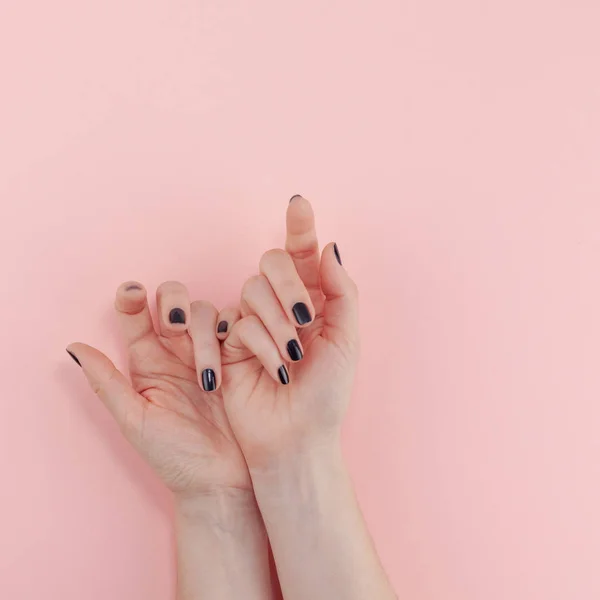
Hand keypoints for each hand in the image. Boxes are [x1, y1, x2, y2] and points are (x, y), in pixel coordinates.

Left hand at [67, 281, 249, 496]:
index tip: (133, 293)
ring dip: (204, 332)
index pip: (135, 316)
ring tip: (209, 379)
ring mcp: (210, 352)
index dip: (132, 297)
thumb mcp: (135, 420)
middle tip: (175, 327)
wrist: (221, 481)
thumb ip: (106, 382)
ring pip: (205, 311)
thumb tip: (73, 346)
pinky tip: (231, 351)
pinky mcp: (238, 356)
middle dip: (174, 303)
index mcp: (147, 362)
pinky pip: (236, 325)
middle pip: (173, 300)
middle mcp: (178, 351)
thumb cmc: (175, 457)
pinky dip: (234, 327)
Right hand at [220, 195, 359, 468]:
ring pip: (252, 290)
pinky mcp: (229, 341)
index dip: (300, 227)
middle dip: (289, 286)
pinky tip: (275, 369)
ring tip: (292, 358)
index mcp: (316, 301)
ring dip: (276, 323)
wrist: (296, 436)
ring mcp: (253, 321)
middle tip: (305, 319)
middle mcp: (282, 305)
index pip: (305, 254)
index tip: (298, 202)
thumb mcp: (346, 339)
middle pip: (274, 263)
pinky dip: (259, 343)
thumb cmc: (327, 393)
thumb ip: (341, 290)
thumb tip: (329, 247)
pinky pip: (236, 322)